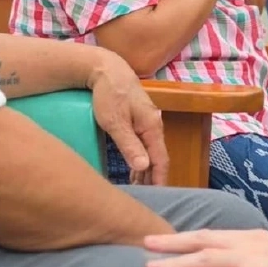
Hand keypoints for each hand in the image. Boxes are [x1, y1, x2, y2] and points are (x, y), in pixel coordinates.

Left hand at [87, 48, 168, 184]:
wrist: (106, 69)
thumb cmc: (109, 94)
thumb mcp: (115, 123)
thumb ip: (129, 145)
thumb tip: (145, 166)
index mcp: (152, 127)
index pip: (161, 159)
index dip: (159, 179)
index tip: (158, 196)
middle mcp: (154, 125)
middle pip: (157, 157)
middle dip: (152, 177)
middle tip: (143, 197)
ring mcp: (147, 122)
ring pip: (150, 151)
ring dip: (145, 169)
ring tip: (138, 187)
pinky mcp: (138, 119)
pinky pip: (144, 144)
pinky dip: (140, 158)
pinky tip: (134, 167)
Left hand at [145, 230, 267, 266]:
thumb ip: (250, 261)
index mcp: (251, 237)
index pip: (211, 235)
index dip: (185, 237)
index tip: (161, 238)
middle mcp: (249, 242)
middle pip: (202, 240)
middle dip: (171, 242)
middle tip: (145, 243)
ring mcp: (253, 257)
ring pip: (206, 259)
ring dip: (176, 265)